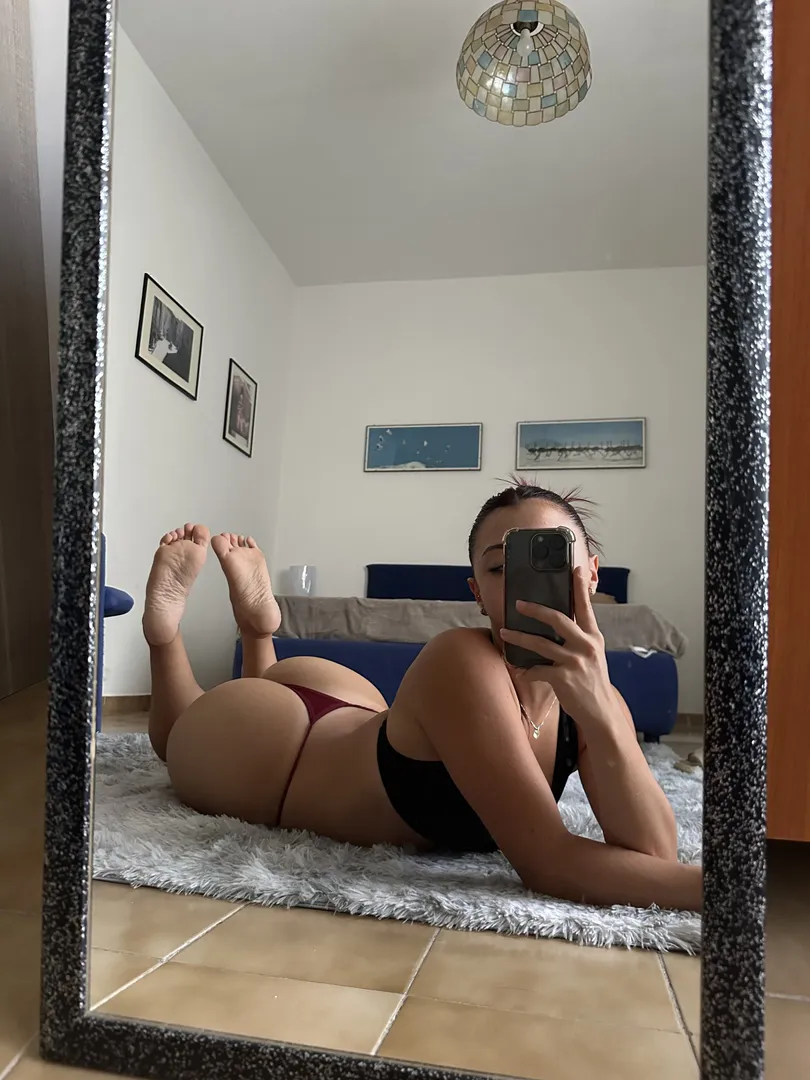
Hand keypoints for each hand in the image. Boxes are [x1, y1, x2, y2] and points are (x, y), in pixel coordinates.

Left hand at [500, 566, 616, 726]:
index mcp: (593, 636)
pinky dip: (526, 670)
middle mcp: (586, 645)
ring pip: (540, 644)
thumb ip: (579, 637)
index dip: (579, 587)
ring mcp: (574, 662)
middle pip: (558, 619)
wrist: (601, 712)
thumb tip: (557, 622)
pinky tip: (518, 670)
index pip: (585, 607)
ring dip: (519, 637)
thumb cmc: (593, 681)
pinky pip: (537, 670)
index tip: (574, 568)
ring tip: (505, 632)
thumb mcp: (593, 654)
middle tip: (519, 604)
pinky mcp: (563, 678)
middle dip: (535, 610)